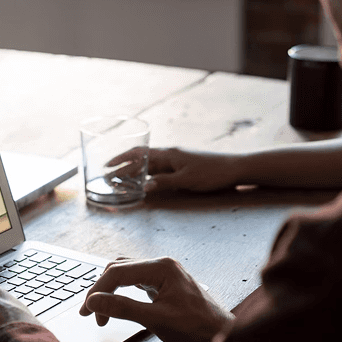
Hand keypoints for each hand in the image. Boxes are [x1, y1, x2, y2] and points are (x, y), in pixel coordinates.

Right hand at [78, 256, 231, 341]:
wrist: (222, 337)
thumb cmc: (197, 329)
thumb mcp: (156, 320)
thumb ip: (123, 308)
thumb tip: (94, 302)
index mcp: (161, 267)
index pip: (117, 272)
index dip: (97, 291)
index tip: (87, 313)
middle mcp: (162, 265)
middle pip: (119, 269)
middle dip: (101, 291)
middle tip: (90, 314)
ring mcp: (164, 274)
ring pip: (126, 274)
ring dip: (110, 290)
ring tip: (100, 311)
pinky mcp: (165, 285)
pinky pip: (136, 282)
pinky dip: (122, 292)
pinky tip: (117, 305)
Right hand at [110, 147, 243, 193]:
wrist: (234, 168)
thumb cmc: (212, 173)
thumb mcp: (186, 180)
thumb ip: (164, 182)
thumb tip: (144, 187)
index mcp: (168, 154)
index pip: (139, 155)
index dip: (121, 160)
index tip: (107, 167)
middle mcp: (170, 154)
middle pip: (141, 158)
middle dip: (124, 165)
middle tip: (108, 174)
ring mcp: (176, 159)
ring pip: (150, 164)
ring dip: (135, 170)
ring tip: (121, 179)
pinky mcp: (183, 166)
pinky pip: (159, 168)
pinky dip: (148, 174)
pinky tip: (145, 180)